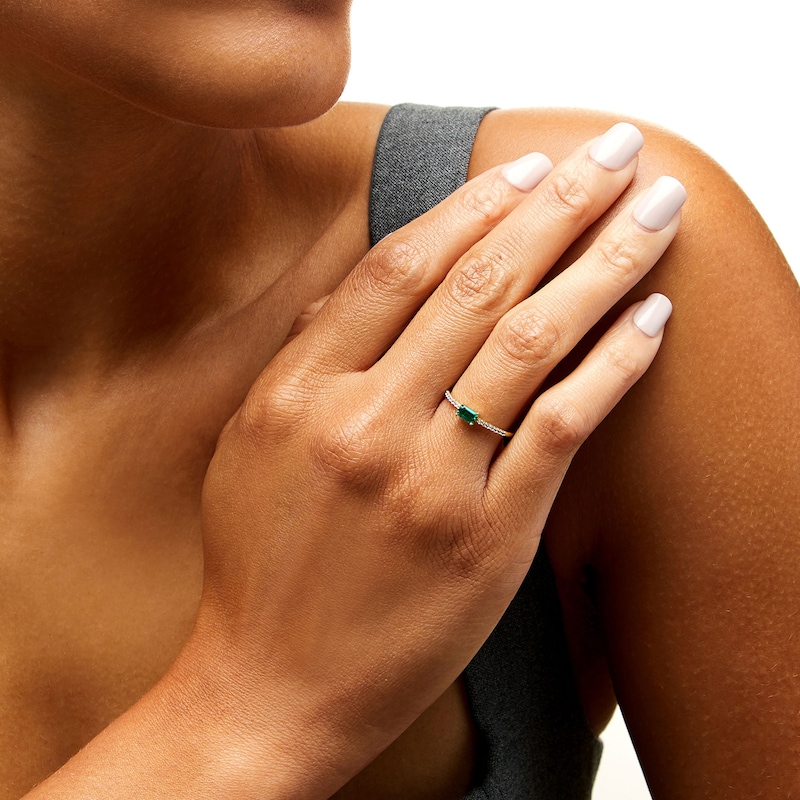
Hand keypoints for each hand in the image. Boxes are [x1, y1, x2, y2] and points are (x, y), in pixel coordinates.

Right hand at [189, 123, 685, 795]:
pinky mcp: (487, 540)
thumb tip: (356, 282)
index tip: (526, 168)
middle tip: (613, 152)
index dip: (471, 207)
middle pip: (479, 286)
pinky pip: (562, 432)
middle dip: (558, 206)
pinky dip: (613, 367)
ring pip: (532, 343)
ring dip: (603, 264)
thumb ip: (301, 357)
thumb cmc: (259, 565)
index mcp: (300, 395)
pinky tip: (652, 316)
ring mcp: (431, 484)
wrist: (271, 687)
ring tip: (655, 210)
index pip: (400, 269)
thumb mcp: (248, 446)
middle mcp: (365, 427)